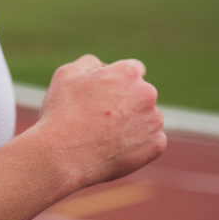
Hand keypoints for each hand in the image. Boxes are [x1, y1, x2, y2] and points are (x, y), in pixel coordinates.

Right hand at [34, 54, 165, 191]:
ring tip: (105, 136)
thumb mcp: (66, 74)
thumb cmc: (61, 113)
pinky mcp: (156, 145)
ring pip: (147, 119)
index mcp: (128, 72)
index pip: (133, 70)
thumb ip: (90, 63)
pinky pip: (151, 142)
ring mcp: (154, 121)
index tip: (104, 96)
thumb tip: (104, 66)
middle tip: (100, 118)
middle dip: (126, 103)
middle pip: (141, 95)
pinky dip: (137, 145)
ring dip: (133, 124)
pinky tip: (114, 149)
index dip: (116, 82)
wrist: (63, 156)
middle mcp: (147, 93)